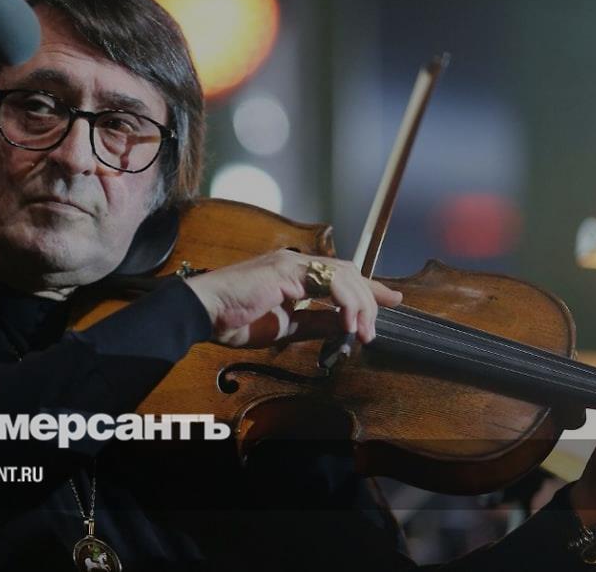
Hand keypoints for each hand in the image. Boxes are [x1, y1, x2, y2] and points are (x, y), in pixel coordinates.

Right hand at [183, 249, 402, 348]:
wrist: (204, 314)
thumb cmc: (235, 320)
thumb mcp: (287, 326)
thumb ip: (316, 322)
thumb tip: (346, 326)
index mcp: (295, 274)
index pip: (341, 275)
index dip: (369, 289)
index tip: (392, 301)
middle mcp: (296, 262)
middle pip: (349, 272)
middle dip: (370, 300)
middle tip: (374, 330)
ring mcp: (290, 262)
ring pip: (343, 274)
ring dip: (360, 305)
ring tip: (363, 332)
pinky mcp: (285, 269)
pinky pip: (327, 282)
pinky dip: (343, 303)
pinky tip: (347, 323)